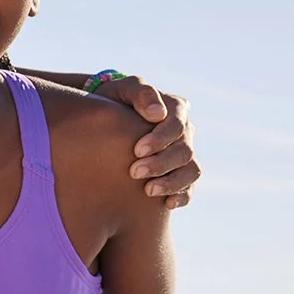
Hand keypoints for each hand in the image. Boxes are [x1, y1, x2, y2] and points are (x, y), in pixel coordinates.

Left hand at [97, 75, 198, 209]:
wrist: (102, 123)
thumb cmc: (112, 101)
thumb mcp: (121, 90)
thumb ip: (140, 92)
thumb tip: (158, 114)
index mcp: (176, 109)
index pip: (177, 125)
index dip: (160, 139)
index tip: (137, 150)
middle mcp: (184, 132)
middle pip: (184, 151)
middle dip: (161, 163)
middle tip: (134, 172)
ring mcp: (183, 154)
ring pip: (191, 170)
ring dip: (172, 182)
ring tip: (148, 190)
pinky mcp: (178, 173)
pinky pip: (190, 187)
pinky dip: (182, 196)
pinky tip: (167, 204)